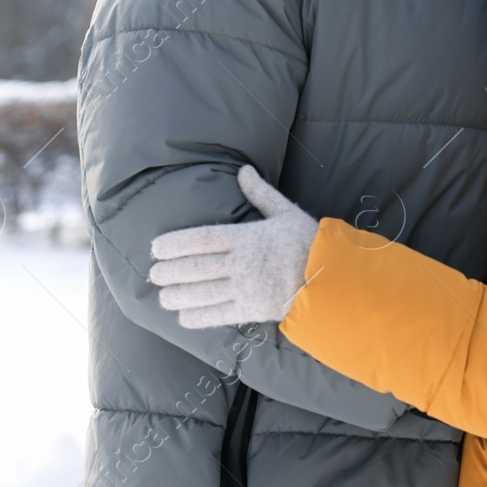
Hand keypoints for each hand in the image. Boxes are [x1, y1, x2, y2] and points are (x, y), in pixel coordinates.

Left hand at [149, 165, 319, 328]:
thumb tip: (244, 169)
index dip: (175, 244)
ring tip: (163, 296)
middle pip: (195, 268)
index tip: (156, 248)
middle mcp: (242, 263)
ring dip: (177, 296)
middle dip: (169, 272)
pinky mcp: (252, 310)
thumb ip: (261, 193)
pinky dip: (196, 317)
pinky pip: (217, 315)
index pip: (202, 239)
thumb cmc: (308, 242)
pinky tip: (183, 315)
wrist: (332, 277)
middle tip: (154, 274)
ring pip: (201, 294)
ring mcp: (245, 288)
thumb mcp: (286, 212)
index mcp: (248, 237)